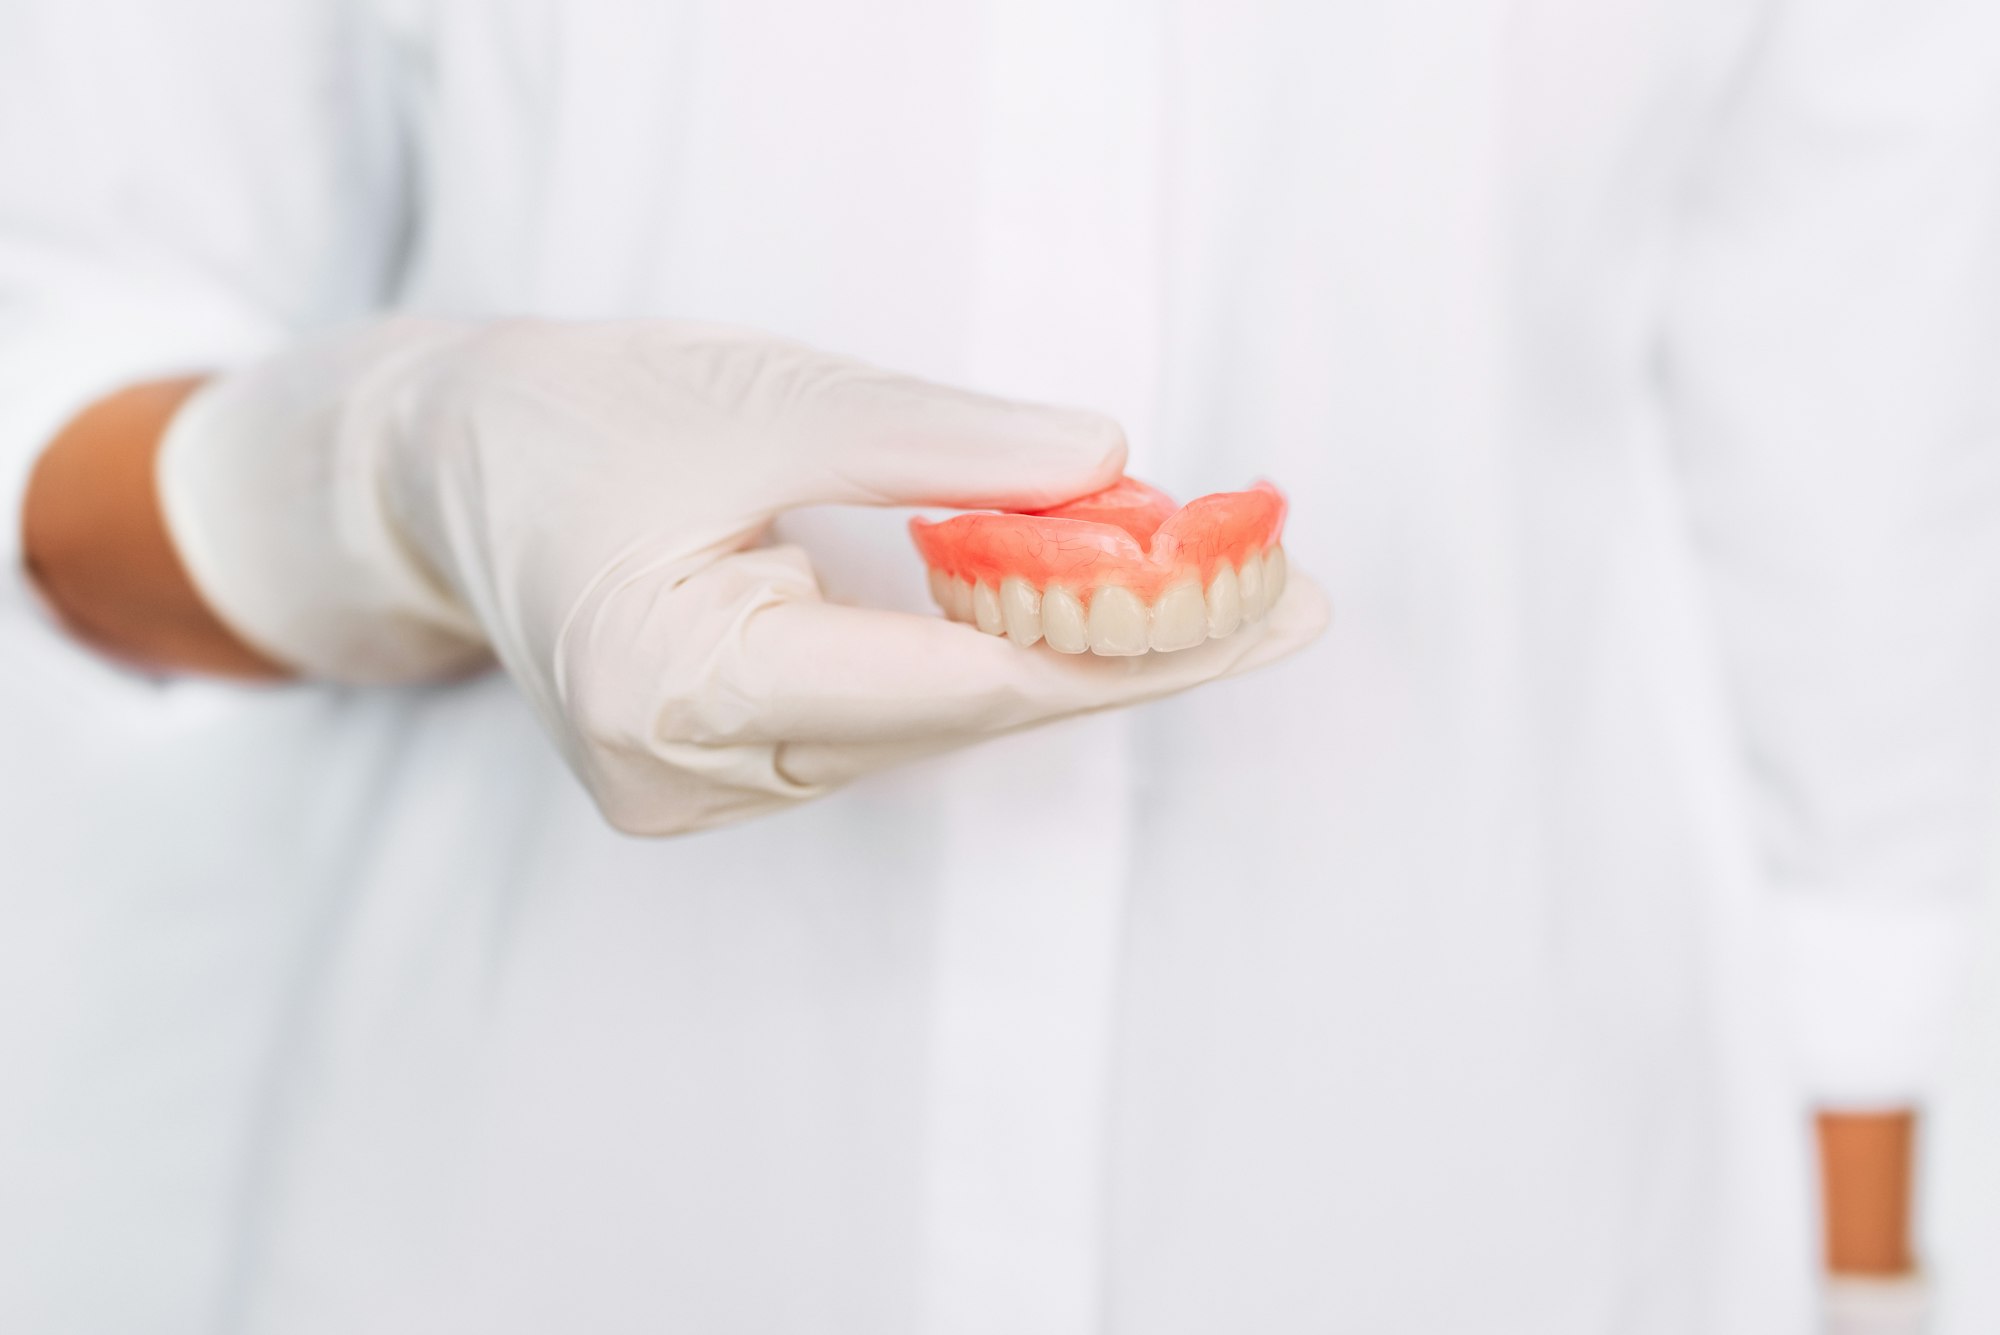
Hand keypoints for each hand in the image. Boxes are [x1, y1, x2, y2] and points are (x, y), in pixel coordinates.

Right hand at [158, 318, 1327, 832]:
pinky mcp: (715, 778)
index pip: (953, 686)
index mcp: (669, 684)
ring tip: (1199, 579)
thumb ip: (938, 444)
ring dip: (1060, 652)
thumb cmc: (573, 419)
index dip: (1123, 646)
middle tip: (1279, 594)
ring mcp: (696, 793)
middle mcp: (682, 774)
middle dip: (1122, 650)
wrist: (441, 471)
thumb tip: (1113, 466)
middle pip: (960, 721)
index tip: (1260, 602)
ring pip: (933, 729)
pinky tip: (1074, 610)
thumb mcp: (763, 397)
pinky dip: (983, 661)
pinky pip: (888, 725)